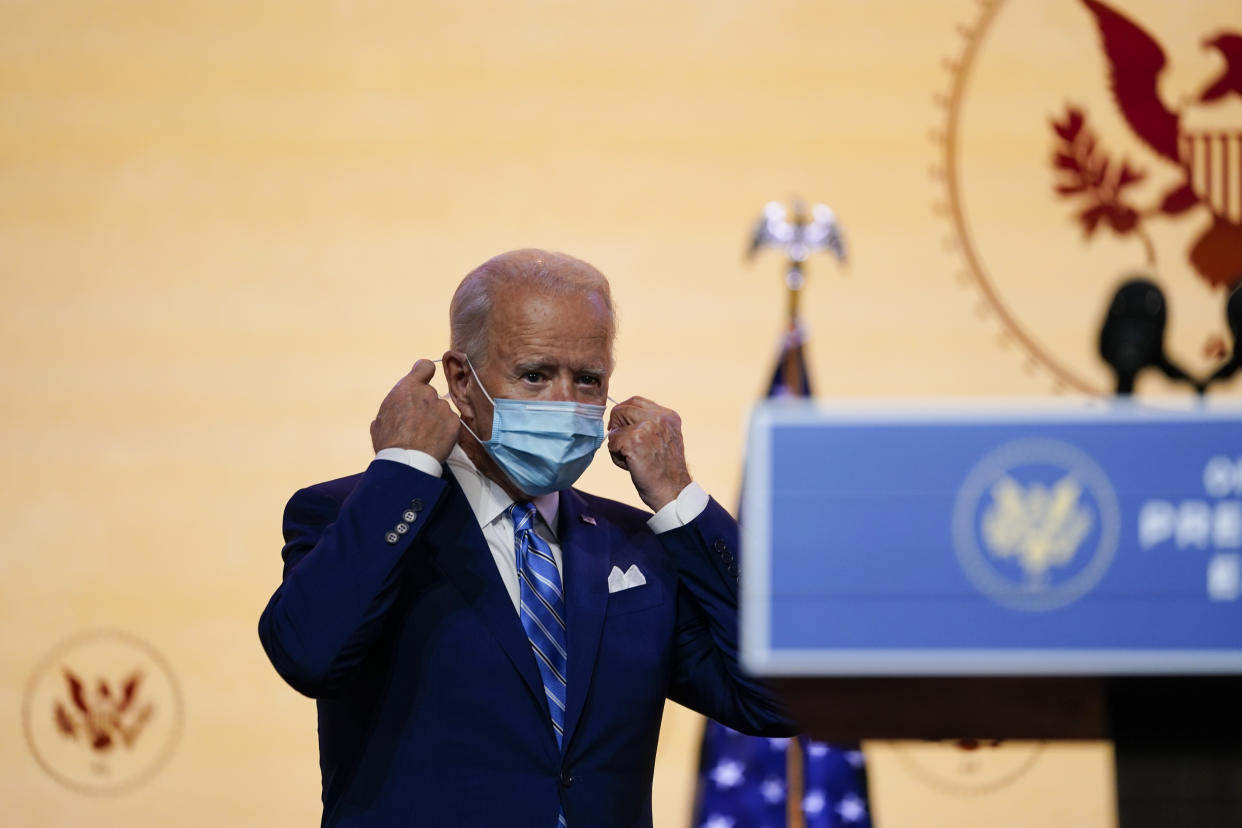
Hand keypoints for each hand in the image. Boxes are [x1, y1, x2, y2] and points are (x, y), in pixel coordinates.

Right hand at [370, 360, 459, 460]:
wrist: (406, 461)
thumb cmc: (389, 442)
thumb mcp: (381, 420)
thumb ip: (392, 407)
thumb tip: (393, 410)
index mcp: (407, 388)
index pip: (424, 367)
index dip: (424, 372)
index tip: (423, 379)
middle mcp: (428, 394)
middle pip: (431, 394)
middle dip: (426, 406)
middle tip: (418, 424)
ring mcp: (442, 407)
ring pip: (441, 410)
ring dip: (436, 419)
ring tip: (426, 436)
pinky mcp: (454, 422)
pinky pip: (451, 423)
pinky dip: (445, 431)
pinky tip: (435, 441)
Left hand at [607, 396, 692, 511]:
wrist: (673, 492)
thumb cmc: (666, 471)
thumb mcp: (665, 439)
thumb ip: (649, 425)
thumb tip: (620, 420)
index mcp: (668, 416)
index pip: (636, 401)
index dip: (624, 413)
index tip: (622, 428)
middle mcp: (659, 417)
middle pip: (622, 409)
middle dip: (616, 426)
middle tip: (620, 444)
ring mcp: (646, 428)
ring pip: (616, 427)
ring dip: (617, 444)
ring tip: (630, 458)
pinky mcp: (634, 441)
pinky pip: (612, 443)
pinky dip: (616, 457)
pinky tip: (630, 466)